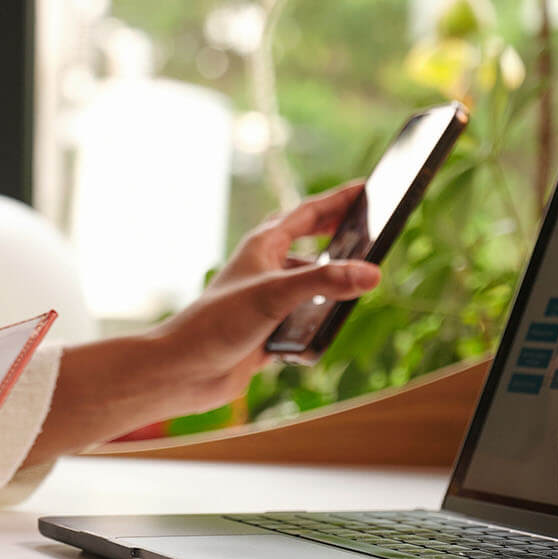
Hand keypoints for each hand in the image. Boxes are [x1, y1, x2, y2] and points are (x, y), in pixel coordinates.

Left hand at [143, 182, 380, 416]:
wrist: (185, 370)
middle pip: (306, 239)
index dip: (338, 199)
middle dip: (334, 228)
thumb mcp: (276, 295)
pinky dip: (321, 316)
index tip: (366, 188)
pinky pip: (302, 315)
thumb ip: (325, 282)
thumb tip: (372, 273)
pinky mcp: (268, 328)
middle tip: (364, 222)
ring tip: (358, 271)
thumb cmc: (218, 322)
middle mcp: (265, 267)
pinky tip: (334, 324)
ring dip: (329, 274)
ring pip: (306, 279)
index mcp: (264, 246)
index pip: (308, 213)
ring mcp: (266, 298)